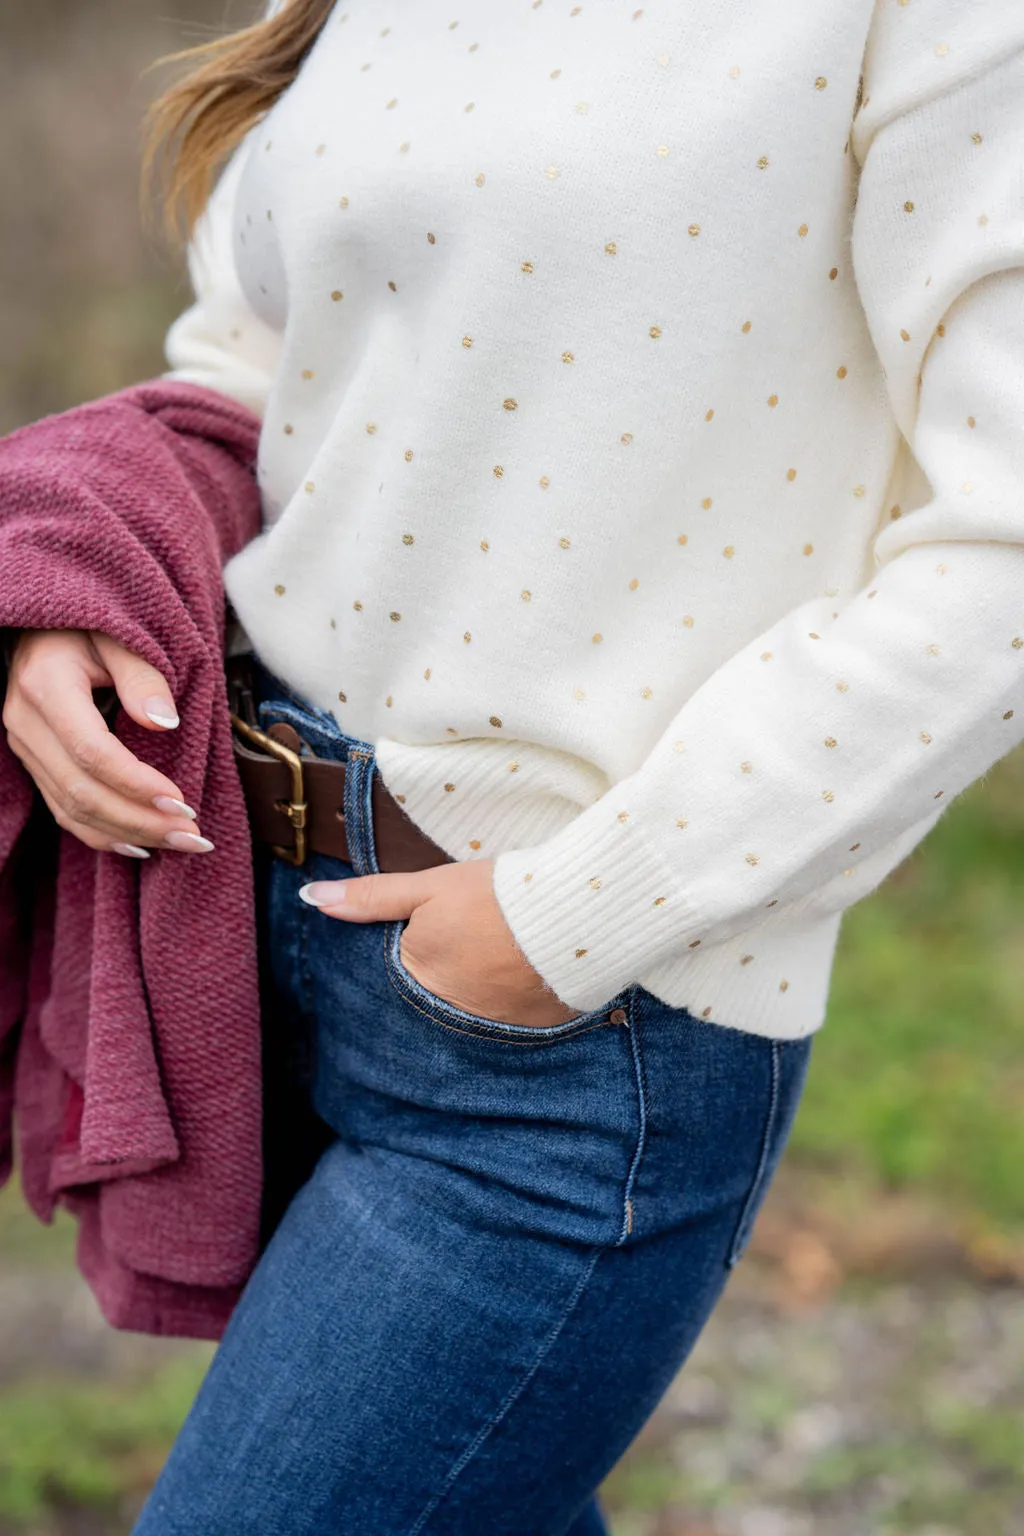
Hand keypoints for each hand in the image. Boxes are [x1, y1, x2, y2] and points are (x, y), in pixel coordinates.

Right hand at [2, 629, 212, 858]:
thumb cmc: (88, 625)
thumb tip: (164, 722)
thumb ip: (143, 674)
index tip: (183, 801)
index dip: (137, 783)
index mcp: (46, 685)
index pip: (92, 751)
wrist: (45, 626)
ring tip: (181, 843)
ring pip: (72, 809)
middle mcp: (25, 721)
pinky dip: (102, 834)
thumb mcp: (120, 635)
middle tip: (194, 836)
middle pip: (82, 790)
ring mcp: (24, 746)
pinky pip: (63, 810)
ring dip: (129, 834)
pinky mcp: (33, 761)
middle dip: (141, 821)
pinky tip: (140, 845)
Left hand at [299, 858, 577, 1027]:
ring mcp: (492, 1029)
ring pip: (470, 1014)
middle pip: (432, 1001)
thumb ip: (372, 897)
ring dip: (476, 993)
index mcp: (418, 978)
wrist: (577, 913)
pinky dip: (511, 1002)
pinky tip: (523, 976)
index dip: (410, 952)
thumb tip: (310, 899)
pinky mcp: (532, 1032)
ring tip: (496, 958)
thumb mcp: (430, 886)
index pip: (395, 977)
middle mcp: (450, 1015)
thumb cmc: (498, 895)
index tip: (432, 935)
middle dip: (442, 977)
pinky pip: (509, 1022)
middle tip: (468, 946)